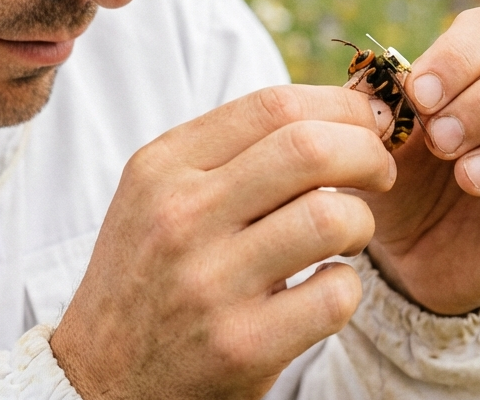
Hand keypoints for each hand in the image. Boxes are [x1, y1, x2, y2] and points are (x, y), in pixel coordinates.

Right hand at [51, 85, 397, 399]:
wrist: (100, 376)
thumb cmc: (149, 273)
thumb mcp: (159, 195)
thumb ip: (233, 151)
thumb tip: (343, 107)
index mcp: (163, 167)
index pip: (273, 106)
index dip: (341, 106)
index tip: (368, 123)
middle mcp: (181, 217)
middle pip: (309, 149)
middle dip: (368, 153)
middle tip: (379, 173)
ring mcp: (210, 283)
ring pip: (331, 219)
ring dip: (362, 222)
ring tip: (348, 234)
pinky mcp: (242, 346)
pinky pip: (335, 295)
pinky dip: (348, 287)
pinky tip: (325, 287)